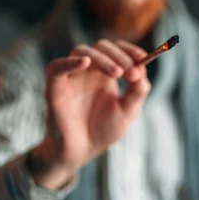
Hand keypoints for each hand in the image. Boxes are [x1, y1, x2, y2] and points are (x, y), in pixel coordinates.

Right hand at [29, 39, 149, 189]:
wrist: (81, 152)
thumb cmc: (102, 131)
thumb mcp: (127, 112)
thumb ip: (137, 92)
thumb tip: (142, 70)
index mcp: (106, 73)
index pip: (118, 50)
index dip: (130, 51)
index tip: (144, 58)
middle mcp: (88, 71)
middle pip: (101, 47)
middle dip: (119, 56)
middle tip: (131, 72)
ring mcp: (71, 76)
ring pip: (82, 51)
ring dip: (102, 59)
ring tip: (117, 73)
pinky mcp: (55, 87)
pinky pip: (56, 67)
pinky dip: (69, 62)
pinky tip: (84, 62)